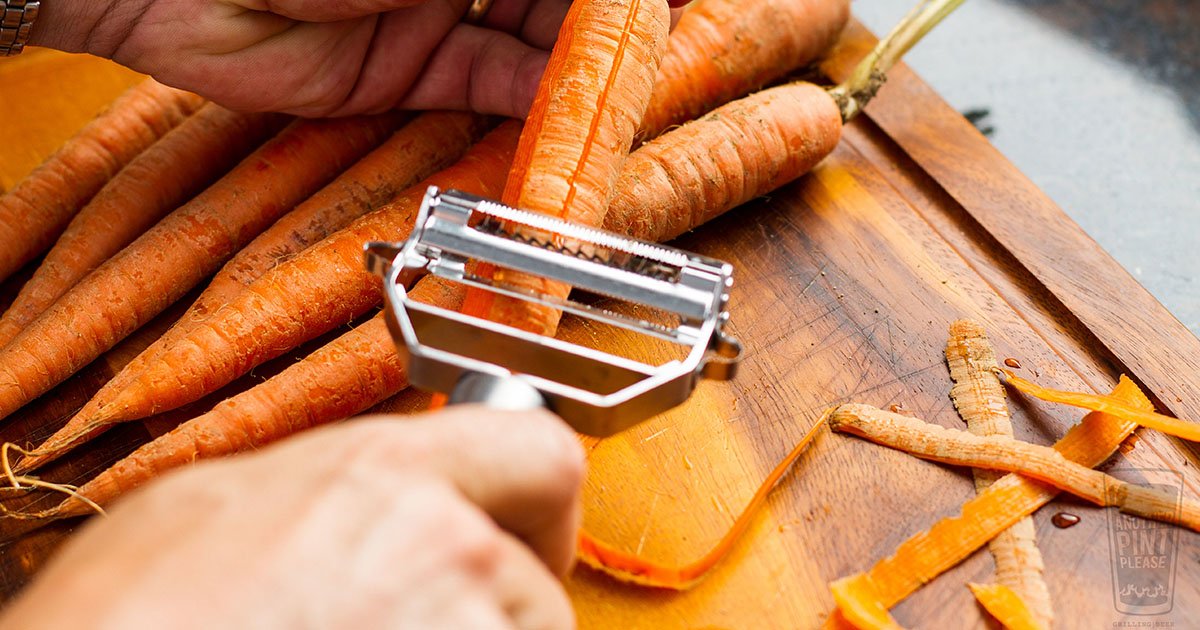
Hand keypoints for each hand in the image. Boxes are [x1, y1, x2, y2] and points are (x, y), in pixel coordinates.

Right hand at [1, 407, 585, 628]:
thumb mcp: (220, 502)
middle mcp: (446, 548)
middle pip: (534, 582)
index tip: (526, 532)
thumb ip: (334, 489)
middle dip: (495, 611)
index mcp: (385, 474)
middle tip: (427, 623)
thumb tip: (372, 498)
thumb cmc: (133, 615)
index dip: (540, 503)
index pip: (543, 453)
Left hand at [29, 0, 688, 117]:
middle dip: (614, 27)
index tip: (679, 8)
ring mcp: (441, 5)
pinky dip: (534, 105)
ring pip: (541, 39)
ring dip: (584, 71)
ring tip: (627, 95)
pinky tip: (574, 116)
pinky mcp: (411, 66)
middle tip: (657, 56)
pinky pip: (493, 85)